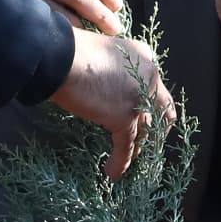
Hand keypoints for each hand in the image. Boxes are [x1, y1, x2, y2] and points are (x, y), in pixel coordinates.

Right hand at [48, 28, 171, 179]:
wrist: (60, 55)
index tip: (143, 113)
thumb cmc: (70, 49)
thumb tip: (103, 85)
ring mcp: (138, 99)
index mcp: (144, 57)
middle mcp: (148, 77)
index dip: (151, 103)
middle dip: (155, 128)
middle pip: (159, 110)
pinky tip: (113, 172)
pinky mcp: (124, 118)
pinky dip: (121, 162)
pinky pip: (126, 146)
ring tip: (129, 159)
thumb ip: (112, 68)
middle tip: (147, 141)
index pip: (155, 85)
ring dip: (138, 148)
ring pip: (145, 131)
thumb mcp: (101, 50)